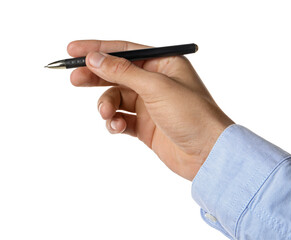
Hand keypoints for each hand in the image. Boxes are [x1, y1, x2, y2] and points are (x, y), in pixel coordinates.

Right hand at [67, 40, 233, 180]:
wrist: (208, 154)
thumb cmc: (193, 115)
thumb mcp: (156, 87)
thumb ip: (123, 72)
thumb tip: (95, 58)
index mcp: (164, 64)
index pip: (126, 51)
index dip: (99, 49)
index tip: (73, 50)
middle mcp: (157, 82)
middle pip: (118, 73)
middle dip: (96, 76)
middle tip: (74, 78)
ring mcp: (151, 105)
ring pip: (117, 98)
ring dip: (107, 104)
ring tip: (106, 113)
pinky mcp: (146, 126)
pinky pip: (121, 119)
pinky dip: (114, 122)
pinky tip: (116, 126)